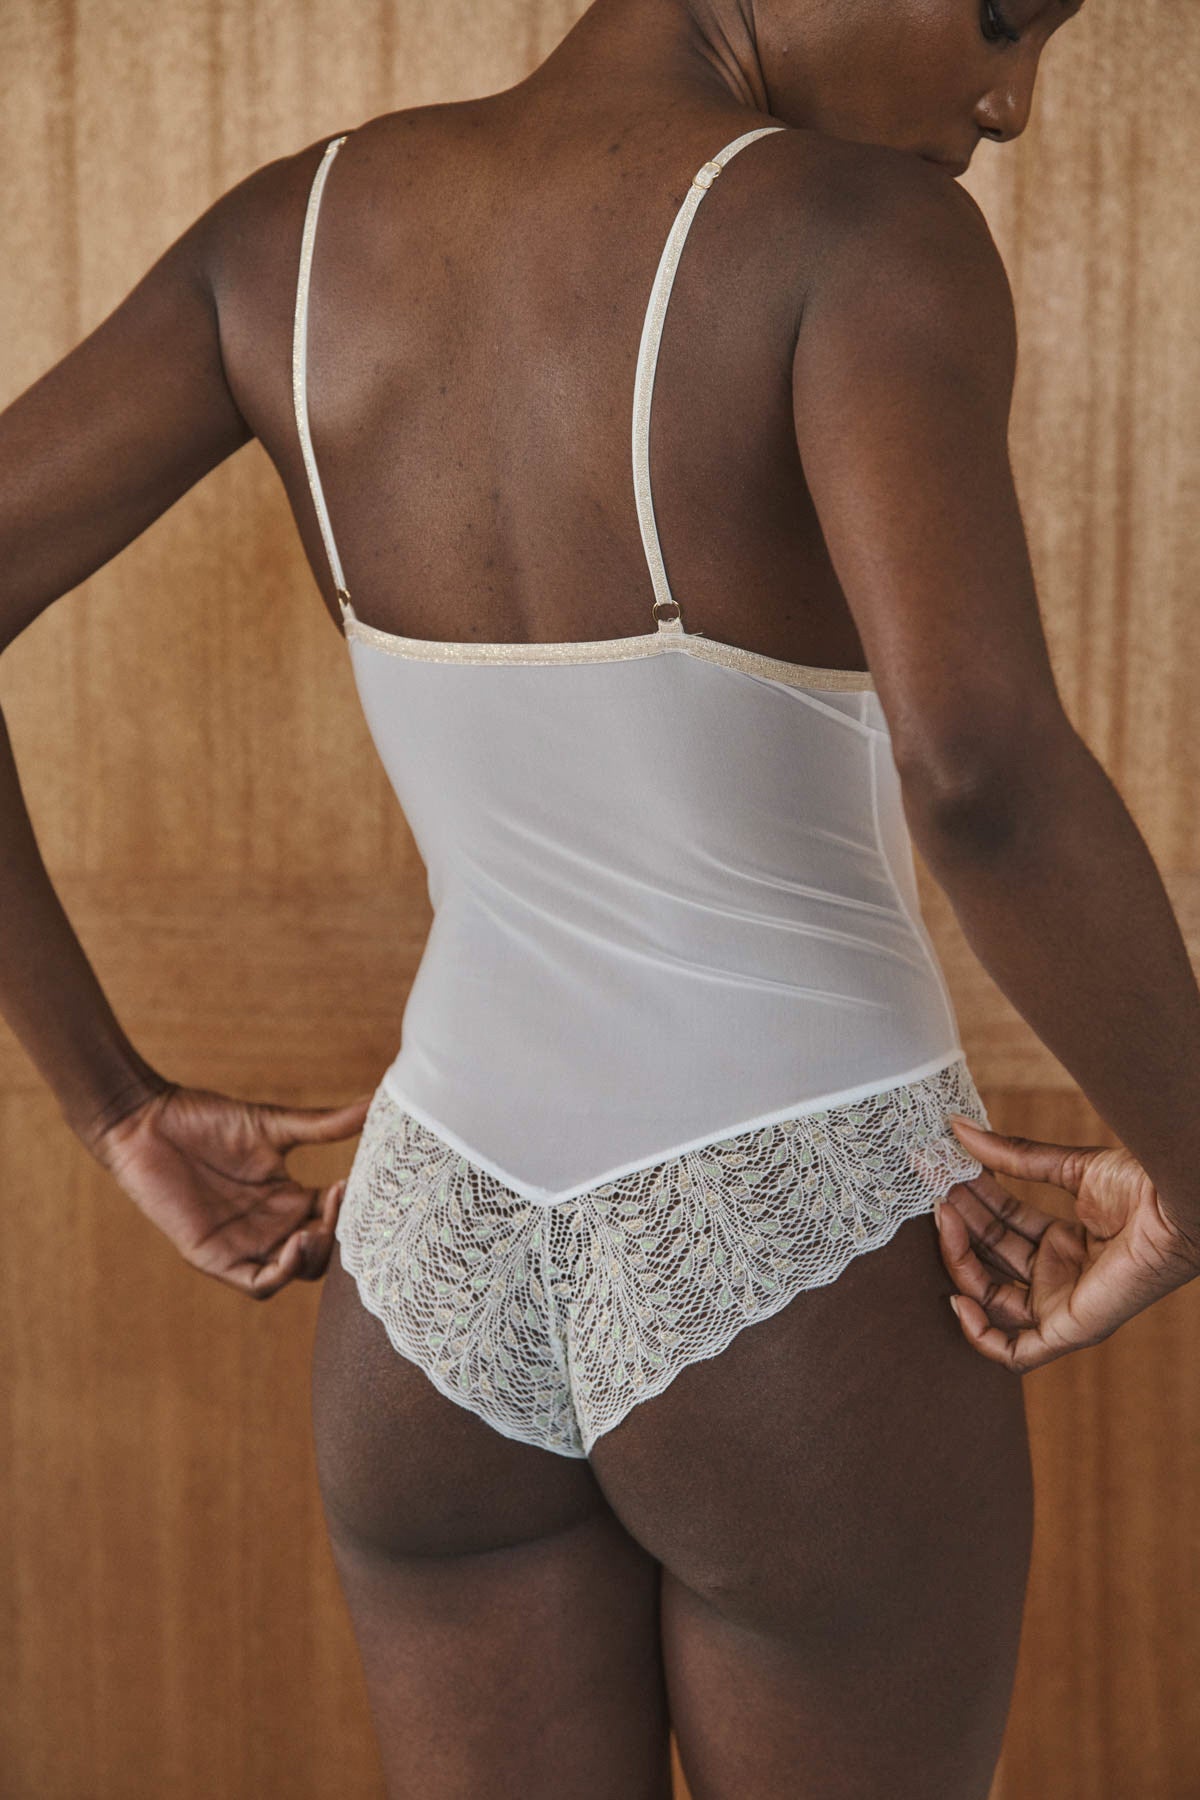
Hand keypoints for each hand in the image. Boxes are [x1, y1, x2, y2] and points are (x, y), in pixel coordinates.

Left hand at [86, 1081, 374, 1297]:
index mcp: (289, 1199)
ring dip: (316, 1257)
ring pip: (297, 1272)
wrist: (147, 1123)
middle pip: (323, 1252)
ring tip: (320, 1229)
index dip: (358, 1210)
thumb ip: (326, 1124)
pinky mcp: (215, 1258)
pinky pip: (259, 1284)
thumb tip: (378, 1099)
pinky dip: (284, 1272)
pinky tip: (298, 1241)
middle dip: (341, 1237)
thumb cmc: (205, 1119)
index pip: (338, 1218)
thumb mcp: (274, 1124)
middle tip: (347, 1208)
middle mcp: (272, 1226)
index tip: (377, 1186)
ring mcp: (245, 1244)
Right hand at [934, 1114, 1199, 1371]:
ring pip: (994, 1299)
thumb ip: (1014, 1157)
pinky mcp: (1071, 1329)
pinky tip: (957, 1298)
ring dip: (961, 1262)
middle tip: (936, 1191)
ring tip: (945, 1218)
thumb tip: (961, 1129)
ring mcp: (1065, 1304)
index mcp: (1067, 1242)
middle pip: (992, 1259)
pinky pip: (1016, 1352)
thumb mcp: (1070, 1168)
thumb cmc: (1144, 1186)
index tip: (945, 1171)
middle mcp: (1062, 1276)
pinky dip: (980, 1335)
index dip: (972, 1202)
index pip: (1002, 1228)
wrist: (1175, 1205)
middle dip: (960, 1226)